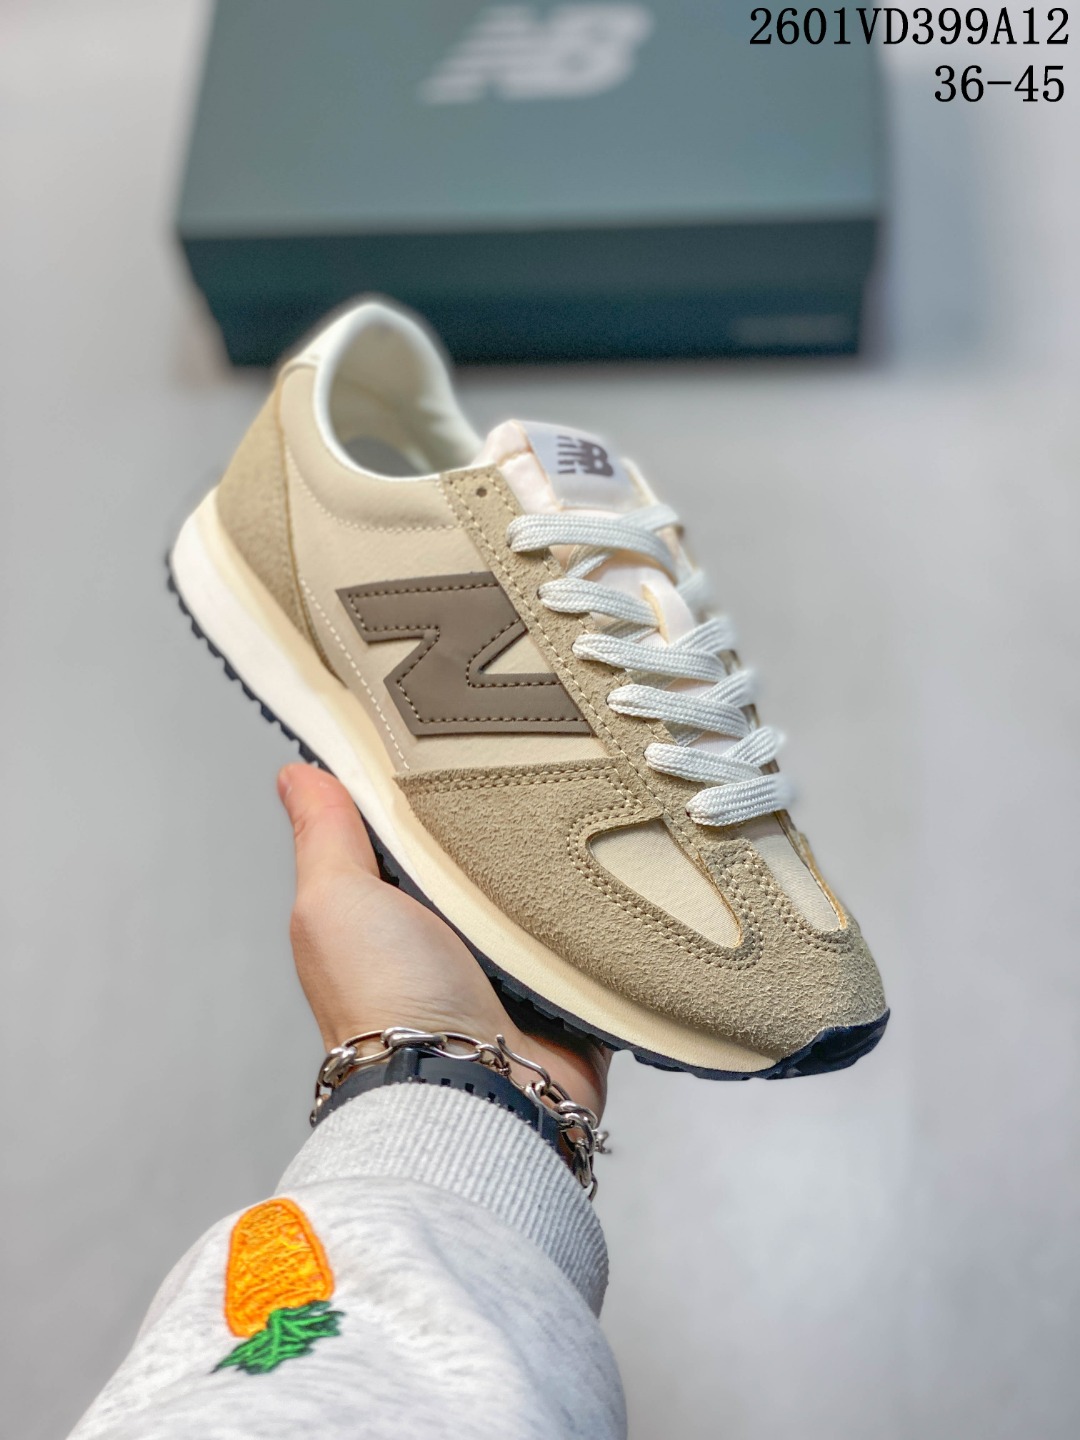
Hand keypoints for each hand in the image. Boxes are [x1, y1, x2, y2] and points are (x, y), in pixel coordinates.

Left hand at [278, 763, 610, 1120]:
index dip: (432, 790)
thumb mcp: (336, 899)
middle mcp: (448, 944)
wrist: (469, 1092)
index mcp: (389, 915)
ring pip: (546, 896)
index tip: (458, 736)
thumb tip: (296, 774)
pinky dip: (606, 920)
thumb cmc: (386, 1004)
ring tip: (585, 817)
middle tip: (538, 771)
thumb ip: (324, 834)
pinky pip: (598, 940)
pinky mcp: (569, 996)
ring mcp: (511, 972)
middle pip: (486, 860)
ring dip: (563, 872)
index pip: (414, 833)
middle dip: (510, 827)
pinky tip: (616, 881)